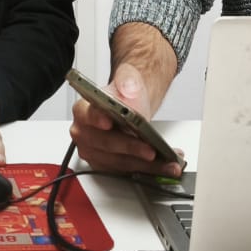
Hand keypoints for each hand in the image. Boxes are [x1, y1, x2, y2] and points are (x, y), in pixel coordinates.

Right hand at [69, 63, 183, 177]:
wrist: (129, 109)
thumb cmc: (123, 97)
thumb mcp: (127, 79)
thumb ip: (127, 81)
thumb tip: (128, 89)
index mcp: (83, 110)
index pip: (88, 115)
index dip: (97, 119)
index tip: (109, 122)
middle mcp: (84, 133)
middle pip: (106, 143)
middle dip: (130, 148)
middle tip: (150, 150)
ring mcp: (93, 151)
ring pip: (118, 162)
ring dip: (145, 165)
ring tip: (166, 162)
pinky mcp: (105, 165)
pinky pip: (126, 171)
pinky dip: (146, 170)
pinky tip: (163, 165)